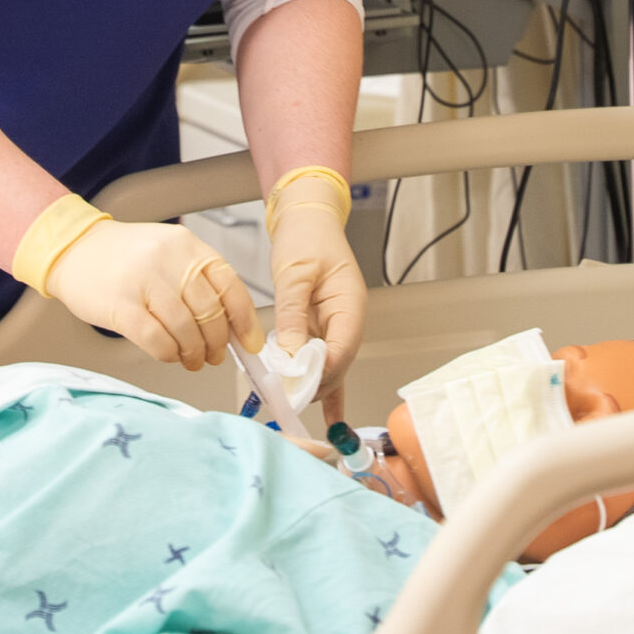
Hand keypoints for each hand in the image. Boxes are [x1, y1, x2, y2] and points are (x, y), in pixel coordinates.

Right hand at [46, 218, 259, 371]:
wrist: (75, 249)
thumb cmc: (125, 257)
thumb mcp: (169, 254)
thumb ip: (199, 282)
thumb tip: (232, 326)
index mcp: (188, 246)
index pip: (230, 285)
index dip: (245, 320)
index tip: (249, 343)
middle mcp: (169, 260)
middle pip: (210, 313)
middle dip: (217, 343)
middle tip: (214, 355)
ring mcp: (144, 281)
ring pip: (186, 330)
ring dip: (193, 353)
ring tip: (191, 359)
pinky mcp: (121, 306)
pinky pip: (157, 341)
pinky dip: (168, 354)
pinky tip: (168, 354)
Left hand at [267, 170, 365, 425]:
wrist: (307, 218)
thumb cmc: (306, 237)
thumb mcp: (294, 274)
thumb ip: (292, 315)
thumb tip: (290, 354)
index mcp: (349, 305)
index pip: (341, 350)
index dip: (320, 373)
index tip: (296, 388)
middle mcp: (348, 320)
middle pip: (337, 366)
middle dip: (313, 385)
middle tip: (283, 399)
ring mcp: (337, 326)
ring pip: (330, 367)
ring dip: (311, 385)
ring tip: (289, 405)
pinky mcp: (323, 328)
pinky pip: (325, 362)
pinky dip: (324, 387)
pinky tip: (328, 415)